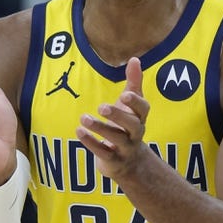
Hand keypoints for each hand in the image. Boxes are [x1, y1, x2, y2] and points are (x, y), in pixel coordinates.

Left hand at [76, 56, 149, 178]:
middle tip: (101, 107)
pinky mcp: (114, 161)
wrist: (130, 163)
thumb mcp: (130, 106)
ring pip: (116, 139)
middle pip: (132, 125)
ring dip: (99, 128)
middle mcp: (136, 134)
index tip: (124, 94)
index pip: (143, 109)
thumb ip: (133, 83)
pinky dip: (91, 143)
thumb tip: (135, 58)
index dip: (135, 102)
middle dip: (118, 115)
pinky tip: (79, 132)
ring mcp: (126, 149)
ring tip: (83, 118)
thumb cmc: (127, 127)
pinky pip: (103, 153)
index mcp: (140, 118)